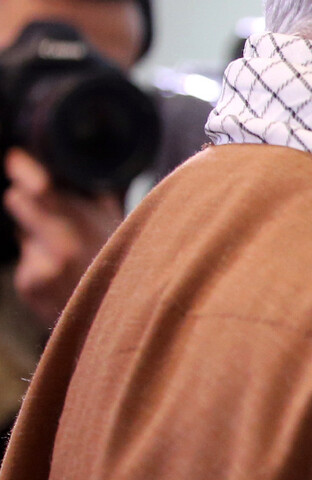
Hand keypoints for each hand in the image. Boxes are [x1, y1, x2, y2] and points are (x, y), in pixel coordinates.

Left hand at [5, 149, 122, 327]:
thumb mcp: (122, 229)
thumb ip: (96, 200)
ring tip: (71, 253)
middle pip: (21, 204)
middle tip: (40, 197)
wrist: (125, 321)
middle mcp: (59, 250)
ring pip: (25, 234)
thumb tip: (78, 173)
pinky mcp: (27, 286)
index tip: (15, 158)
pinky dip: (38, 259)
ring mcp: (39, 270)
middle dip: (29, 199)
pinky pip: (25, 258)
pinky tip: (62, 272)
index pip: (42, 192)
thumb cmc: (128, 270)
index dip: (26, 171)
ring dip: (38, 236)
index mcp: (87, 231)